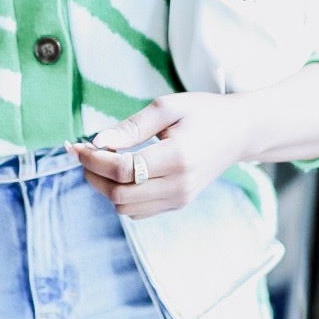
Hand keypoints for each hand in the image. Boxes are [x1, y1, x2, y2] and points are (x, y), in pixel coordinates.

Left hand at [64, 91, 249, 216]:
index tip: (78, 145)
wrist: (240, 132)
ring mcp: (180, 198)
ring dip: (105, 188)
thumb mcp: (167, 107)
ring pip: (125, 208)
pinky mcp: (179, 203)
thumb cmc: (204, 113)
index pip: (123, 170)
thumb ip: (131, 126)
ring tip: (102, 162)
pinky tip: (120, 173)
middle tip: (84, 153)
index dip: (93, 160)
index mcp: (177, 157)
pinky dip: (121, 195)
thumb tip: (97, 142)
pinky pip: (138, 211)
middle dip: (93, 175)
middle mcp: (179, 185)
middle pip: (119, 195)